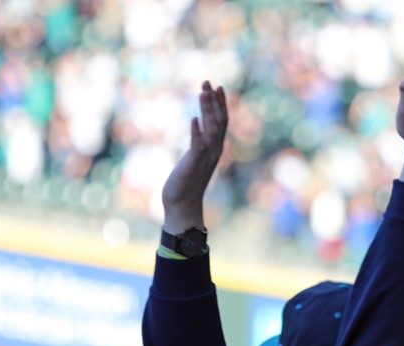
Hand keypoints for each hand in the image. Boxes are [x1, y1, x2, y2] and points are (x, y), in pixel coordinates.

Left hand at [161, 81, 228, 232]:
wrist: (182, 204)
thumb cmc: (185, 182)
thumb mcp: (195, 158)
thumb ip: (199, 143)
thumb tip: (199, 125)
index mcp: (215, 148)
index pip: (221, 121)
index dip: (220, 104)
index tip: (217, 87)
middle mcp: (214, 151)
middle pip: (218, 121)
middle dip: (214, 101)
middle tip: (208, 82)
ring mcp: (205, 157)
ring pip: (211, 129)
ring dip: (207, 110)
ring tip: (202, 92)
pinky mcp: (194, 164)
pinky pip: (198, 146)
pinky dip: (197, 132)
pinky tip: (194, 119)